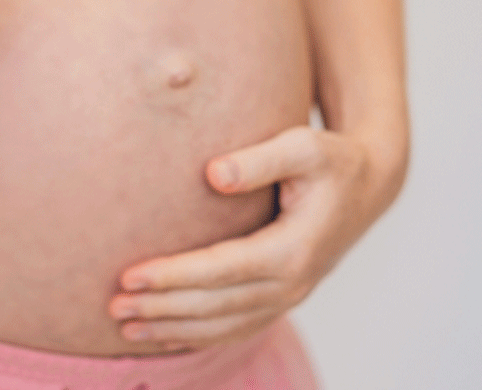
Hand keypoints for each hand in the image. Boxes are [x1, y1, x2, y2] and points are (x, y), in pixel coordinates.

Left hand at [110, 124, 406, 349]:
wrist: (368, 186)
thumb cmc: (331, 159)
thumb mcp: (305, 146)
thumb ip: (261, 158)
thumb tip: (214, 173)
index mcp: (293, 249)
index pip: (221, 270)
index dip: (174, 276)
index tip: (130, 274)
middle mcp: (291, 283)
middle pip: (215, 305)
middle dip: (161, 307)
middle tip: (113, 305)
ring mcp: (288, 297)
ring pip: (222, 325)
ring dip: (171, 328)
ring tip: (124, 324)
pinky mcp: (281, 299)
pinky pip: (235, 328)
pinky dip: (196, 335)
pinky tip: (160, 335)